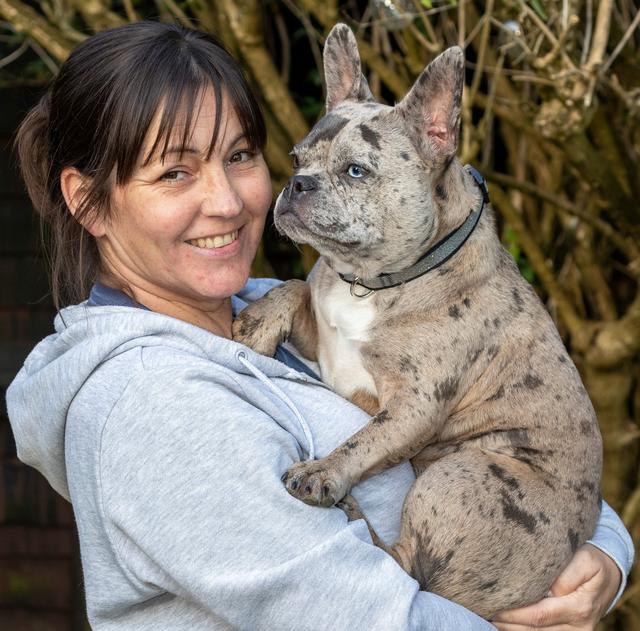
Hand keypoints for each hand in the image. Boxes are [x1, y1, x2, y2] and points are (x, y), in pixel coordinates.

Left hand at [492, 544, 620, 629]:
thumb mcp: (584, 559)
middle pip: (536, 630)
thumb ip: (565, 573)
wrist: (610, 575)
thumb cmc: (592, 562)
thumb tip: (546, 587)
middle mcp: (579, 626)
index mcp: (579, 608)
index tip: (493, 604)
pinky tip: (505, 623)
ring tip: (490, 617)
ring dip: (512, 629)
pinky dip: (522, 630)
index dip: (515, 613)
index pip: (540, 615)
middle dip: (508, 623)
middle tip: (483, 611)